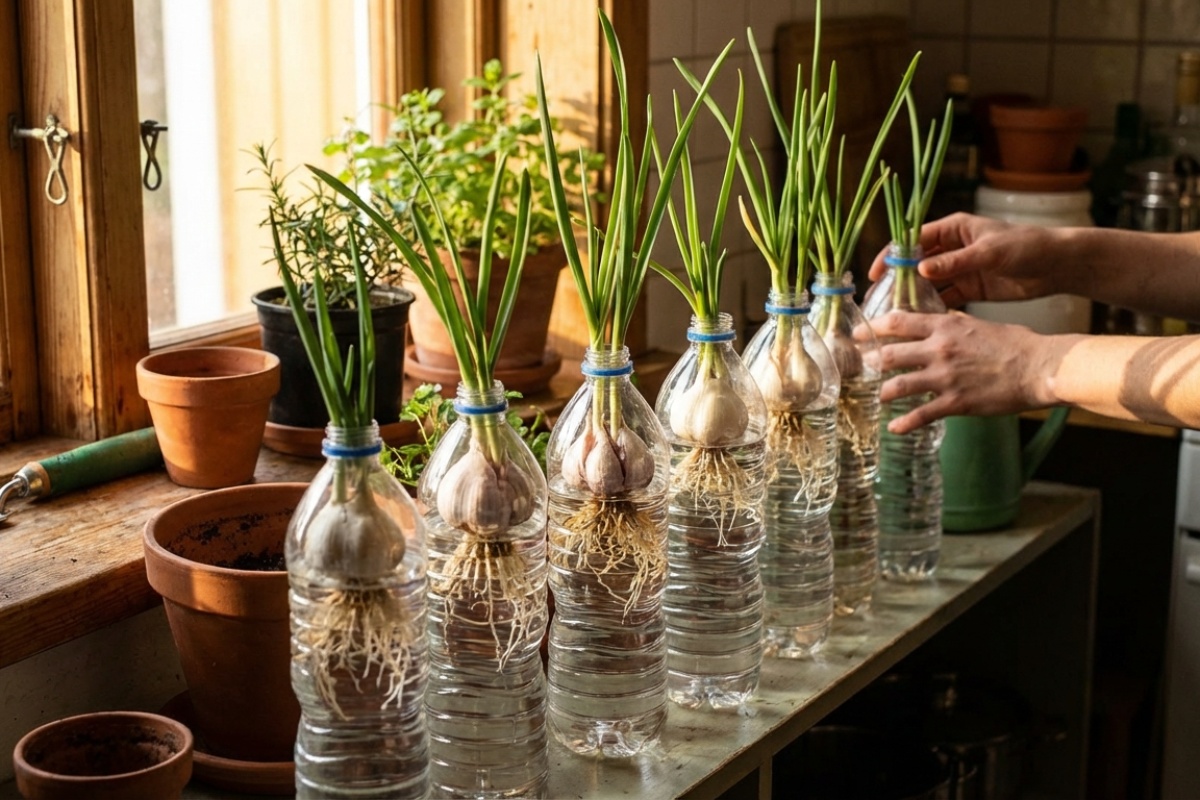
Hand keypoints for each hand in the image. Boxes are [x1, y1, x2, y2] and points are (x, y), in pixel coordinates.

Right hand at [868, 213, 1058, 308]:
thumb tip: (921, 268)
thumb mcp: (990, 252)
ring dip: (915, 297)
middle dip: (899, 281)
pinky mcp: (971, 288)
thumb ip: (956, 261)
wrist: (1058, 264)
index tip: (877, 273)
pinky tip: (923, 322)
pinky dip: (934, 309)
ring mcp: (960, 270)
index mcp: (953, 229)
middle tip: (882, 301)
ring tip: (898, 316)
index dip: (893, 255)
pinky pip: (945, 299)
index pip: (913, 240)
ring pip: (929, 284)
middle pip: (916, 264)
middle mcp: (952, 248)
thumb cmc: (1027, 246)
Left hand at [870, 310, 1059, 433]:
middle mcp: (939, 350)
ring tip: (879, 397)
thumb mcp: (979, 325)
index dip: (874, 327)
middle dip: (873, 361)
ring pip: (898, 386)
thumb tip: (941, 321)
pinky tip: (894, 428)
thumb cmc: (1016, 345)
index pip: (899, 322)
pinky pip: (920, 414)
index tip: (860, 333)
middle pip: (890, 354)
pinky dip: (904, 423)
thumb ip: (954, 325)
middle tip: (864, 366)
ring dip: (883, 392)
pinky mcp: (955, 403)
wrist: (1038, 368)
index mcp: (945, 327)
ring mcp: (945, 378)